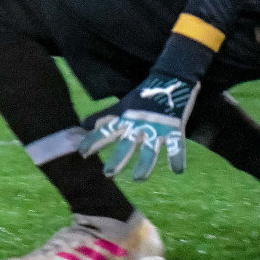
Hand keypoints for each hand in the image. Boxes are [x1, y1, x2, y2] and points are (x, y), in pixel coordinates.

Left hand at [79, 74, 199, 180]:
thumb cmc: (143, 96)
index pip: (106, 131)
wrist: (170, 80)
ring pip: (149, 150)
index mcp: (125, 119)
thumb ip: (104, 116)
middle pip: (126, 144)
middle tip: (108, 174)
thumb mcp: (122, 106)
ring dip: (144, 165)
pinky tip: (177, 171)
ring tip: (138, 179)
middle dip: (117, 159)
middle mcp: (138, 125)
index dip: (93, 141)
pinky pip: (176, 146)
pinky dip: (177, 158)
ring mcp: (157, 128)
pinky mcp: (175, 128)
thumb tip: (82, 125)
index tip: (81, 153)